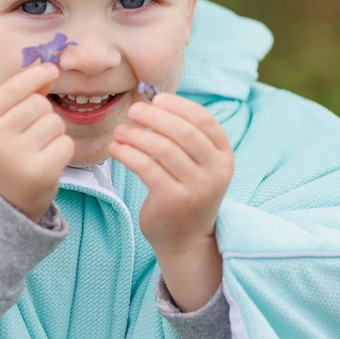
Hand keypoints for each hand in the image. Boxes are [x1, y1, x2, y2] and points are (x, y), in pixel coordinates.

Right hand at [0, 62, 75, 222]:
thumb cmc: (0, 158)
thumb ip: (19, 99)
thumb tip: (49, 72)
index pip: (12, 89)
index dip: (35, 76)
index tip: (51, 70)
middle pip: (38, 104)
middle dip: (43, 113)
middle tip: (33, 134)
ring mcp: (17, 157)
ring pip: (54, 122)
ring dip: (53, 132)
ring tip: (38, 149)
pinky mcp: (40, 173)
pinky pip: (65, 143)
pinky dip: (61, 150)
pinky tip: (47, 161)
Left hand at [109, 93, 233, 261]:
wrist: (185, 239)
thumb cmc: (185, 192)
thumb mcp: (196, 164)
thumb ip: (183, 136)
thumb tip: (152, 100)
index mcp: (224, 156)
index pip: (205, 121)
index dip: (180, 106)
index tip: (156, 99)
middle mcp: (215, 171)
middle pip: (184, 132)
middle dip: (155, 117)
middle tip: (133, 110)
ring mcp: (196, 187)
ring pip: (163, 149)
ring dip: (137, 135)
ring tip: (119, 131)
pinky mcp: (173, 200)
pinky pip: (146, 168)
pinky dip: (128, 154)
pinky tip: (116, 148)